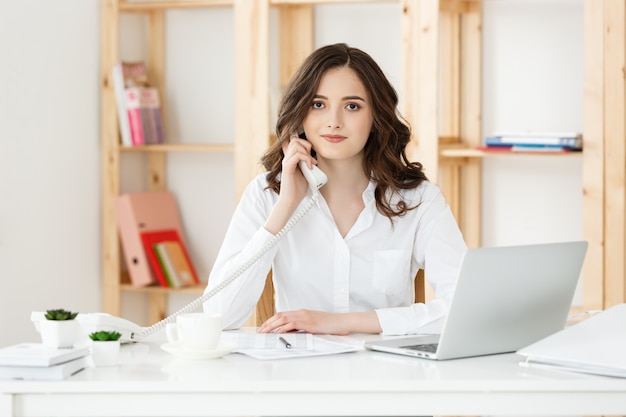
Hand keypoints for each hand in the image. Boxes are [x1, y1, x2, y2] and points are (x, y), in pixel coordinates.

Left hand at [258, 309, 381, 334]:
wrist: (342, 322)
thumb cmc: (329, 324)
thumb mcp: (313, 325)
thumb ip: (302, 327)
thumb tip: (290, 333)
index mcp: (302, 313)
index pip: (282, 315)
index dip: (271, 320)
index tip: (264, 327)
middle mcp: (301, 313)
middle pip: (280, 315)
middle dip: (268, 323)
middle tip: (260, 331)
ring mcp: (305, 317)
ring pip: (284, 319)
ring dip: (272, 325)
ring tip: (264, 332)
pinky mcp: (309, 323)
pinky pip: (294, 324)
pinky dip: (285, 327)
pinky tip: (279, 332)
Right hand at [279, 137, 316, 203]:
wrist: (292, 200)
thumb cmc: (298, 188)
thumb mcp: (307, 172)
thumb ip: (308, 163)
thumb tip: (315, 158)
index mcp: (291, 158)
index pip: (294, 141)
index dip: (304, 142)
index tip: (312, 154)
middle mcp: (287, 158)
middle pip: (295, 140)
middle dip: (306, 145)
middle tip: (311, 158)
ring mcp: (286, 162)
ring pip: (296, 144)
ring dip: (307, 152)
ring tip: (311, 163)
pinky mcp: (287, 168)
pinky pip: (297, 155)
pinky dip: (306, 159)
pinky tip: (310, 168)